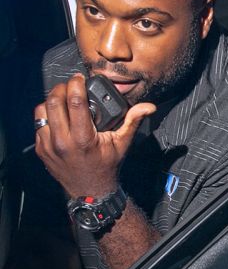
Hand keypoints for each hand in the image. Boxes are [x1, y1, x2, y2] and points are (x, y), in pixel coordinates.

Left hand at [34, 73, 155, 197]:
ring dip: (52, 100)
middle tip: (70, 85)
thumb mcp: (122, 143)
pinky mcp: (40, 149)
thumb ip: (133, 121)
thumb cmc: (107, 165)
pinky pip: (39, 124)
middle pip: (53, 102)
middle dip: (61, 88)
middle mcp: (62, 142)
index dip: (76, 84)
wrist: (89, 190)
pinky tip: (59, 116)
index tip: (79, 78)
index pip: (75, 102)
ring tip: (64, 99)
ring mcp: (48, 146)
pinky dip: (48, 115)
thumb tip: (149, 106)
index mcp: (82, 139)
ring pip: (42, 111)